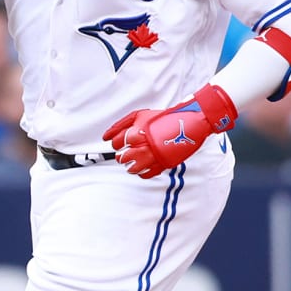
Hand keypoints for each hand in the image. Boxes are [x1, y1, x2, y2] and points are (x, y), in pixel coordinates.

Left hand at [102, 84, 236, 178]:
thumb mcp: (138, 115)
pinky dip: (142, 172)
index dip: (118, 142)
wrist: (186, 123)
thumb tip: (105, 137)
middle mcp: (143, 147)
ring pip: (132, 169)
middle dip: (123, 155)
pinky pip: (146, 175)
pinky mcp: (162, 165)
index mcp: (136, 134)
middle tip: (128, 151)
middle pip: (122, 158)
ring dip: (131, 164)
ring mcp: (153, 158)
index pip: (116, 144)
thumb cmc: (161, 118)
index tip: (123, 141)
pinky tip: (145, 164)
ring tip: (136, 158)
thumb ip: (119, 126)